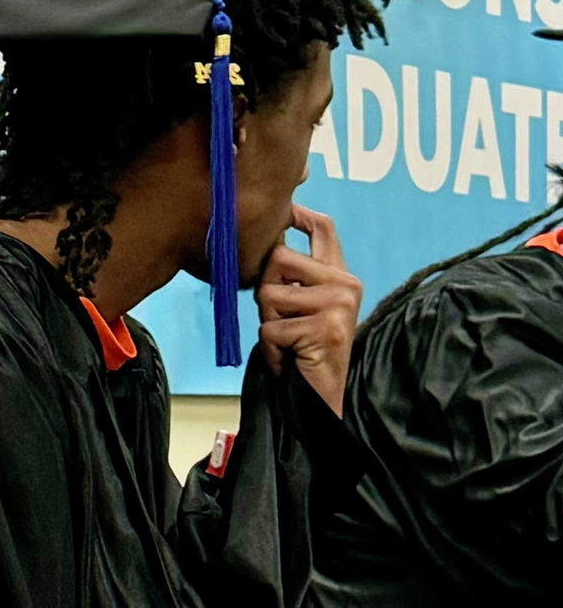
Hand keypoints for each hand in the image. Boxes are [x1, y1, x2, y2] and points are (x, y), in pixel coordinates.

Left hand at [256, 204, 360, 414]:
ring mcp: (338, 305)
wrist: (324, 398)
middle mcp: (345, 284)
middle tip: (281, 322)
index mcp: (339, 276)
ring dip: (267, 324)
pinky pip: (271, 329)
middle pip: (277, 258)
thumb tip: (263, 245)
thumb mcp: (300, 307)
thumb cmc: (306, 353)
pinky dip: (271, 350)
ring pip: (268, 295)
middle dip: (264, 292)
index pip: (323, 228)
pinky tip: (291, 358)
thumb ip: (292, 278)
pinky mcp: (325, 328)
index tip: (282, 209)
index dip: (297, 213)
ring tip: (288, 342)